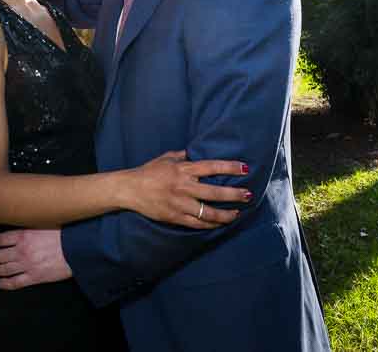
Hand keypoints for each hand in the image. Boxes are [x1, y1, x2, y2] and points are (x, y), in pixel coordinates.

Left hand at [0, 228, 70, 289]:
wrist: (77, 249)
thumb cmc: (65, 234)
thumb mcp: (46, 223)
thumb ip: (33, 225)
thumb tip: (25, 223)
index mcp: (23, 235)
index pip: (1, 239)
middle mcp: (21, 250)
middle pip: (0, 255)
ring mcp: (26, 265)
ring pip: (4, 269)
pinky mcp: (34, 277)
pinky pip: (15, 282)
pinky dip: (6, 283)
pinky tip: (1, 283)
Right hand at [125, 150, 249, 228]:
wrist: (129, 189)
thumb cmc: (148, 171)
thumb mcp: (166, 158)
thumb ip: (184, 156)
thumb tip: (199, 151)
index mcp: (182, 169)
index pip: (211, 167)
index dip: (229, 167)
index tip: (245, 168)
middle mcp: (183, 186)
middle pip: (214, 192)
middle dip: (234, 194)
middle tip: (248, 195)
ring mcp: (179, 203)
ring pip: (208, 213)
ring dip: (225, 214)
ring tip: (237, 213)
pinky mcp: (174, 216)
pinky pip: (196, 224)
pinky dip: (210, 225)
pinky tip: (219, 224)